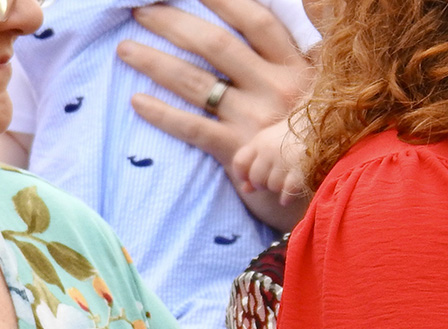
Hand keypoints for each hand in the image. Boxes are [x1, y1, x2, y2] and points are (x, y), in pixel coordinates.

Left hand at [116, 0, 312, 222]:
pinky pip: (193, 129)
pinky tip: (136, 101)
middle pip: (216, 46)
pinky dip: (162, 114)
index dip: (226, 1)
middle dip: (174, 25)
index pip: (257, 22)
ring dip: (156, 63)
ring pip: (196, 83)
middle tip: (141, 11)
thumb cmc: (317, 131)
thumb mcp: (324, 82)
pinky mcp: (238, 153)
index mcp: (296, 65)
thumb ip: (313, 42)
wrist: (323, 189)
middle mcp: (275, 88)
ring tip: (125, 50)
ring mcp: (254, 121)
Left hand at [230, 117, 307, 229]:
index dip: (245, 174)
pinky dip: (287, 196)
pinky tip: (290, 194)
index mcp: (261, 140)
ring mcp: (285, 160)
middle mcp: (270, 149)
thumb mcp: (274, 142)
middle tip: (278, 177)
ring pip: (272, 186)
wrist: (335, 120)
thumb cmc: (303, 134)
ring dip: (279, 188)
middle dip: (264, 183)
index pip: (240, 163)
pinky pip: (286, 192)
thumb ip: (256, 163)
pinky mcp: (302, 170)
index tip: (252, 178)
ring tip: (290, 179)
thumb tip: (245, 189)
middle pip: (256, 178)